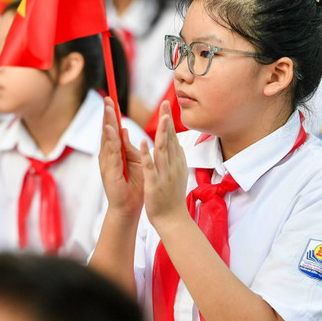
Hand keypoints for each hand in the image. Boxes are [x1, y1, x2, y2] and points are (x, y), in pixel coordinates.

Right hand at [99, 97, 143, 216]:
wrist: (129, 207)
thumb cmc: (133, 185)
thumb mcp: (133, 161)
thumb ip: (128, 146)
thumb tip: (123, 129)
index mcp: (116, 152)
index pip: (113, 129)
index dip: (113, 115)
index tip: (112, 99)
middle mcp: (108, 155)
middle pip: (107, 130)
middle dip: (107, 114)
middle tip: (107, 97)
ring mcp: (107, 163)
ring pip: (107, 139)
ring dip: (108, 122)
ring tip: (108, 108)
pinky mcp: (109, 171)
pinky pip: (110, 152)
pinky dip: (110, 140)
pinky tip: (109, 129)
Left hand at [141, 101, 188, 227]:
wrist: (173, 219)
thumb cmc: (172, 196)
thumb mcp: (176, 173)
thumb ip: (174, 157)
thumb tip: (174, 144)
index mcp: (177, 162)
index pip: (174, 137)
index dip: (171, 121)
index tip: (167, 105)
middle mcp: (173, 165)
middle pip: (171, 139)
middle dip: (168, 120)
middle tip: (166, 102)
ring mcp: (165, 173)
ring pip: (163, 150)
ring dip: (163, 133)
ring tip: (162, 117)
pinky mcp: (155, 183)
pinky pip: (151, 166)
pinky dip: (148, 154)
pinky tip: (144, 142)